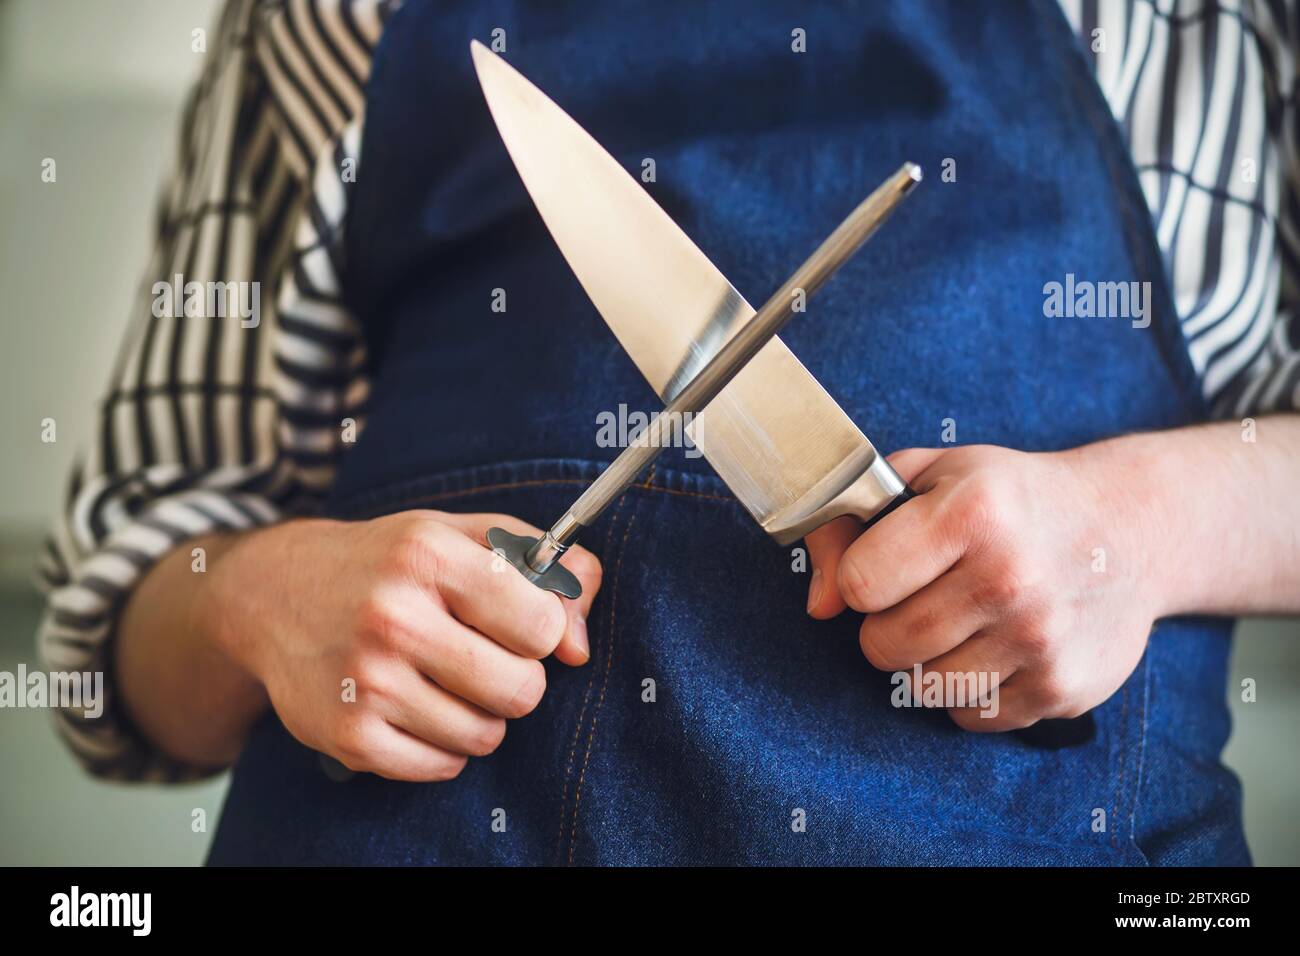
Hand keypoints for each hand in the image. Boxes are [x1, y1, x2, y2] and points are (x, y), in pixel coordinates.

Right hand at [196, 511, 601, 780]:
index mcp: (428, 554)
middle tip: (479, 654)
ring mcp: (366, 680)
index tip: (514, 621)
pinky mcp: (347, 734)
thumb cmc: (388, 562)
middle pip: (522, 689)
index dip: (540, 629)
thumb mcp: (463, 535)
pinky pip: (443, 766)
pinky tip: (416, 706)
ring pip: (486, 734)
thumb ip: (546, 568)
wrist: (274, 594)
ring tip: (443, 678)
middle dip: (515, 677)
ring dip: (480, 713)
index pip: (542, 624)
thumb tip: (579, 645)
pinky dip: (443, 745)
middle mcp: (393, 616)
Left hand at [805, 444, 1159, 730]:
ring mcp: (1040, 638)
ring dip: (926, 661)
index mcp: (973, 513)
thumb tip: (819, 607)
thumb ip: (850, 523)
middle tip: (922, 596)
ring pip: (921, 688)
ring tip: (961, 620)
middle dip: (887, 625)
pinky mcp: (1062, 688)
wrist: (1130, 528)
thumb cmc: (1010, 499)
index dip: (859, 579)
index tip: (883, 567)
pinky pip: (968, 716)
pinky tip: (996, 646)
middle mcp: (1010, 577)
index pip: (859, 584)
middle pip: (883, 645)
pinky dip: (969, 689)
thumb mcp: (929, 477)